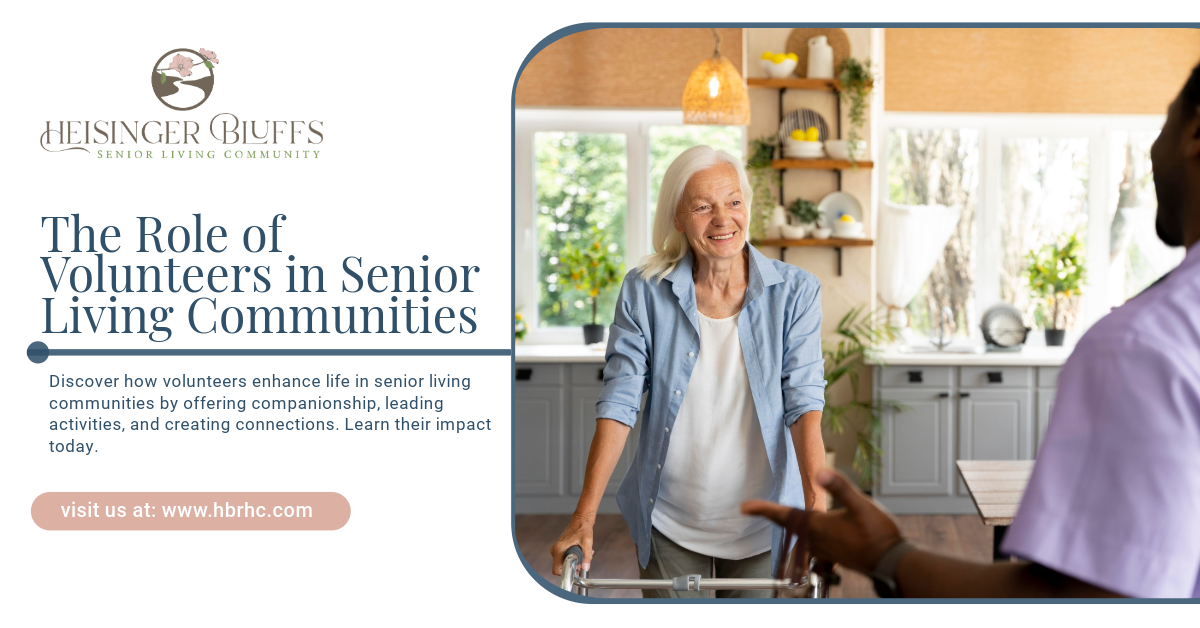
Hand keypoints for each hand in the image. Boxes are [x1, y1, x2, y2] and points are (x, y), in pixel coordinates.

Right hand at [550, 514, 594, 575]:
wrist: (581, 520)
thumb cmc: (583, 529)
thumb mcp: (587, 543)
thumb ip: (587, 557)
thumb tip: (585, 568)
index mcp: (559, 549)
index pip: (556, 569)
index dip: (566, 573)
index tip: (575, 570)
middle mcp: (555, 550)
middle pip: (561, 567)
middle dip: (573, 567)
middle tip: (582, 560)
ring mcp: (556, 549)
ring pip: (564, 563)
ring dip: (574, 562)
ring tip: (583, 554)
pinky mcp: (559, 548)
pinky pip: (565, 558)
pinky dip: (573, 557)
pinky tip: (580, 551)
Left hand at [742, 468, 904, 573]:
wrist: (892, 562)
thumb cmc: (878, 535)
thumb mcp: (861, 504)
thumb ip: (840, 487)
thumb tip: (819, 472)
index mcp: (818, 526)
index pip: (784, 516)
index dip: (763, 510)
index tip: (745, 507)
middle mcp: (817, 540)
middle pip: (788, 525)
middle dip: (771, 515)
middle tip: (753, 508)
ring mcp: (825, 549)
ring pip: (799, 535)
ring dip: (787, 524)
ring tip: (778, 516)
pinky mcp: (834, 554)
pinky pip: (811, 543)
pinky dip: (804, 534)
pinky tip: (811, 531)